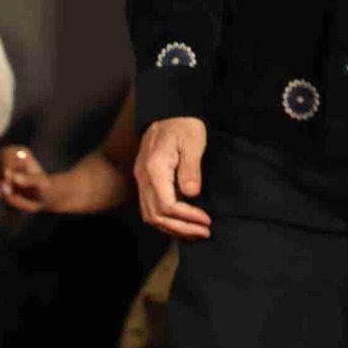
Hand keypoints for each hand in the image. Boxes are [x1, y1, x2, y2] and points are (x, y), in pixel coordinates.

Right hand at [0, 144, 51, 212]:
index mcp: (19, 152)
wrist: (41, 198)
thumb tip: (13, 177)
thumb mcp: (41, 183)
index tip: (7, 179)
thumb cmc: (44, 187)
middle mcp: (6, 157)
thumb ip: (29, 179)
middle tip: (4, 192)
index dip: (4, 167)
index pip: (6, 155)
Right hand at [135, 117, 210, 238]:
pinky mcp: (145, 182)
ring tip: (195, 233)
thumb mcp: (193, 142)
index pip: (167, 205)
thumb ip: (191, 168)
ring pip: (150, 216)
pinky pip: (150, 209)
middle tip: (204, 233)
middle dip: (181, 228)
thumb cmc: (184, 126)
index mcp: (155, 168)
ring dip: (172, 228)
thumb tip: (191, 193)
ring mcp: (142, 180)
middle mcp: (143, 177)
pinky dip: (165, 221)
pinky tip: (182, 224)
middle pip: (156, 215)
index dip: (187, 217)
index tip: (206, 220)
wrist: (169, 114)